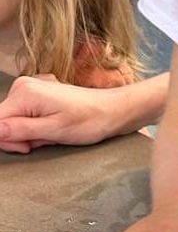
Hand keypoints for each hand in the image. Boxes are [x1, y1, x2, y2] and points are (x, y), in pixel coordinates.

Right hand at [0, 75, 121, 152]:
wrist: (112, 110)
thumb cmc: (89, 120)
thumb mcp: (52, 131)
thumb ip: (18, 130)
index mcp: (25, 92)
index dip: (7, 141)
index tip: (26, 146)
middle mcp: (25, 85)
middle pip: (2, 122)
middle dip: (20, 138)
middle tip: (45, 139)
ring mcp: (32, 88)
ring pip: (12, 121)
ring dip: (29, 134)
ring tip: (52, 132)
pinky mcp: (39, 93)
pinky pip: (23, 116)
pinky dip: (35, 127)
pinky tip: (52, 126)